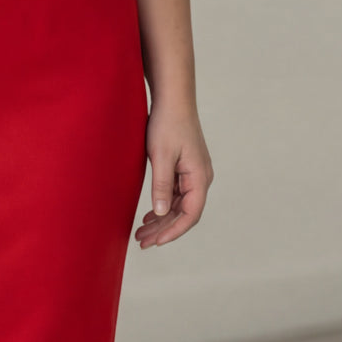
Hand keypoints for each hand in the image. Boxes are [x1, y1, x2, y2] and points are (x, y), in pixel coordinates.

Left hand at [134, 99, 212, 247]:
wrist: (173, 99)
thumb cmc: (167, 124)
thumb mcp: (161, 156)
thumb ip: (162, 185)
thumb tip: (161, 212)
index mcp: (200, 177)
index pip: (190, 215)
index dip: (173, 231)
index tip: (155, 242)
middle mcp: (201, 178)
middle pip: (184, 213)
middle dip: (163, 230)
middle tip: (141, 242)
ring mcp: (194, 173)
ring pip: (179, 205)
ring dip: (161, 220)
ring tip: (141, 232)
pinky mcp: (185, 168)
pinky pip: (176, 194)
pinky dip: (163, 206)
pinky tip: (150, 215)